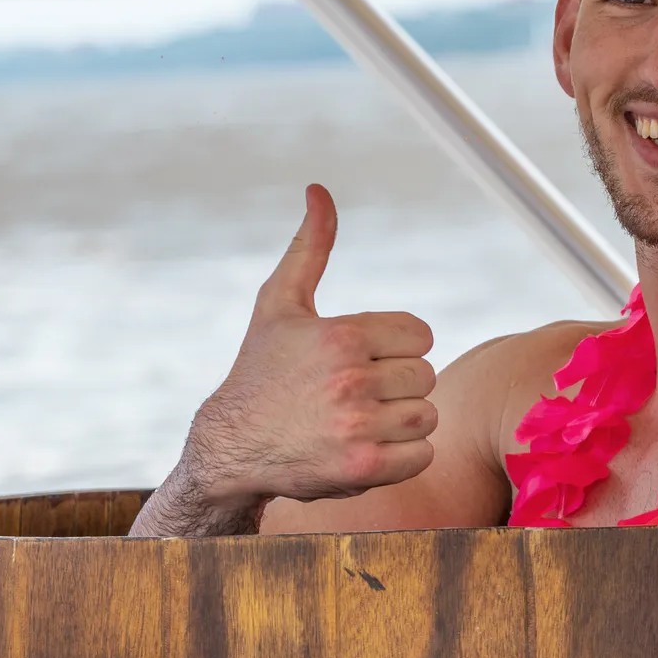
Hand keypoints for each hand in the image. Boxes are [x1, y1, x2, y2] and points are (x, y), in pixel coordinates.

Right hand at [133, 185, 437, 535]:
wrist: (230, 447)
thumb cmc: (262, 370)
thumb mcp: (280, 303)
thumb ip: (310, 247)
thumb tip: (319, 189)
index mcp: (342, 334)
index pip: (420, 335)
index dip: (396, 348)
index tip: (363, 360)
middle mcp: (351, 379)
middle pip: (426, 376)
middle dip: (397, 386)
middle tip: (357, 395)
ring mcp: (358, 426)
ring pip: (427, 416)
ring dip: (401, 422)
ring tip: (360, 421)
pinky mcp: (364, 469)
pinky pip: (421, 455)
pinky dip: (402, 456)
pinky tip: (366, 448)